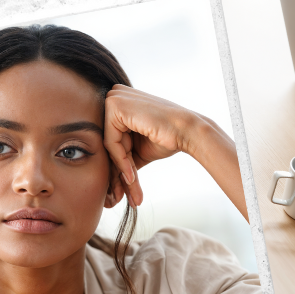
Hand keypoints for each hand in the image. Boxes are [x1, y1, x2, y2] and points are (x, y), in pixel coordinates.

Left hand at [103, 86, 246, 218]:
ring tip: (131, 193)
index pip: (110, 140)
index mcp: (119, 103)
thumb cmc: (167, 139)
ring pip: (108, 146)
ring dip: (120, 172)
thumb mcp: (137, 150)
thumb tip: (108, 177)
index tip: (121, 190)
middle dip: (115, 174)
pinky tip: (131, 177)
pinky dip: (121, 162)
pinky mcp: (115, 106)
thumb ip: (121, 155)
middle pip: (107, 143)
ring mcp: (113, 98)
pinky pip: (111, 142)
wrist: (187, 132)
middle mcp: (114, 95)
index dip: (117, 167)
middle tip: (118, 198)